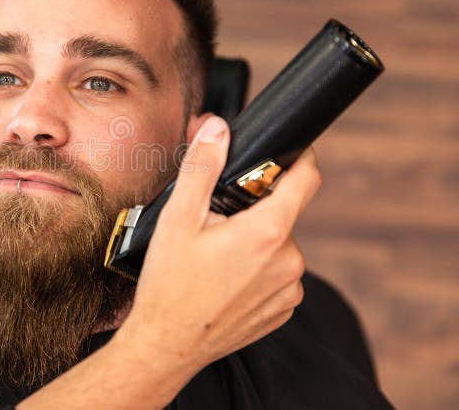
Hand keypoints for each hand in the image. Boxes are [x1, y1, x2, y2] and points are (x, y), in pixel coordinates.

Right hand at [115, 115, 321, 377]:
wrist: (167, 344)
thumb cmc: (170, 284)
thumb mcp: (178, 217)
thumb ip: (202, 167)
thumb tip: (217, 129)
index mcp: (268, 232)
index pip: (306, 179)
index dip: (300, 158)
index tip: (291, 152)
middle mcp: (289, 261)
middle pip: (282, 214)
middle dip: (254, 210)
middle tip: (216, 224)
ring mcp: (289, 289)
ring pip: (278, 246)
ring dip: (255, 243)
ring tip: (217, 258)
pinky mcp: (282, 311)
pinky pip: (277, 276)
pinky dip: (257, 271)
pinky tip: (225, 280)